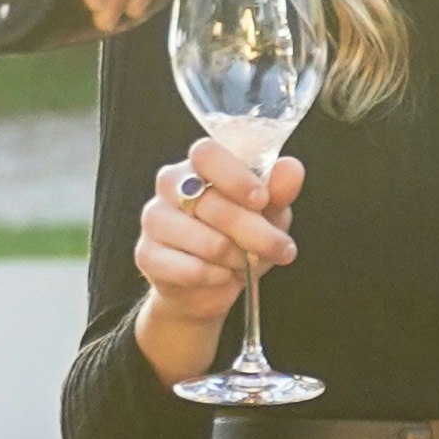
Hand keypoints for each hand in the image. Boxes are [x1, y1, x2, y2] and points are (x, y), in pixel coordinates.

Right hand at [128, 137, 302, 377]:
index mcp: (198, 165)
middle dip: (256, 232)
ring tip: (241, 261)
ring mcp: (154, 218)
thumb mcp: (269, 213)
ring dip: (236, 258)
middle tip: (280, 248)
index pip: (206, 153)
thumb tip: (291, 167)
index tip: (262, 200)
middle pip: (213, 203)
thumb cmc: (241, 238)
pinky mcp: (146, 255)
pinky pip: (191, 269)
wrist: (212, 284)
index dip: (236, 177)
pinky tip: (219, 275)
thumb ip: (279, 190)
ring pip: (207, 241)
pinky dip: (216, 277)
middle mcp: (170, 185)